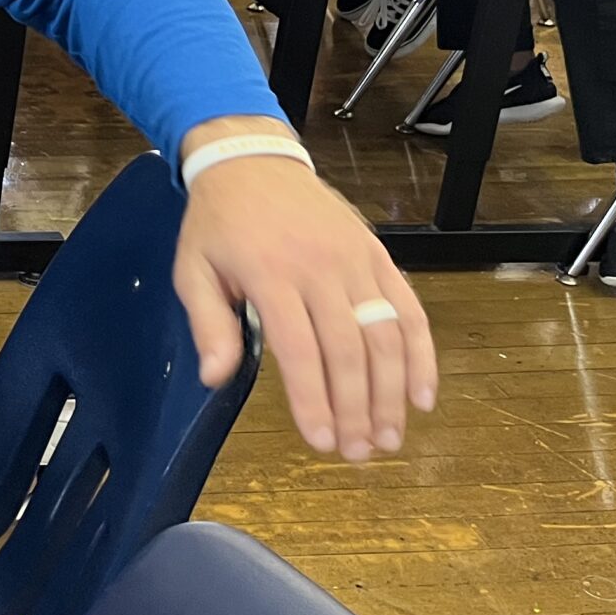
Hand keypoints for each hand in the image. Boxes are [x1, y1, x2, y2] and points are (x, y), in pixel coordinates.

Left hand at [174, 148, 437, 461]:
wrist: (252, 162)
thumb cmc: (218, 223)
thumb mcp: (193, 269)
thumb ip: (209, 324)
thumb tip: (215, 378)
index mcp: (270, 274)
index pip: (299, 350)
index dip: (313, 399)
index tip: (320, 441)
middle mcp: (320, 268)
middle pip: (349, 350)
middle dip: (357, 408)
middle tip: (358, 453)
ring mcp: (356, 260)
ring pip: (385, 334)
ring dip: (392, 392)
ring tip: (389, 437)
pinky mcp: (378, 255)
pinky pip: (408, 309)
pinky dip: (421, 354)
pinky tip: (422, 395)